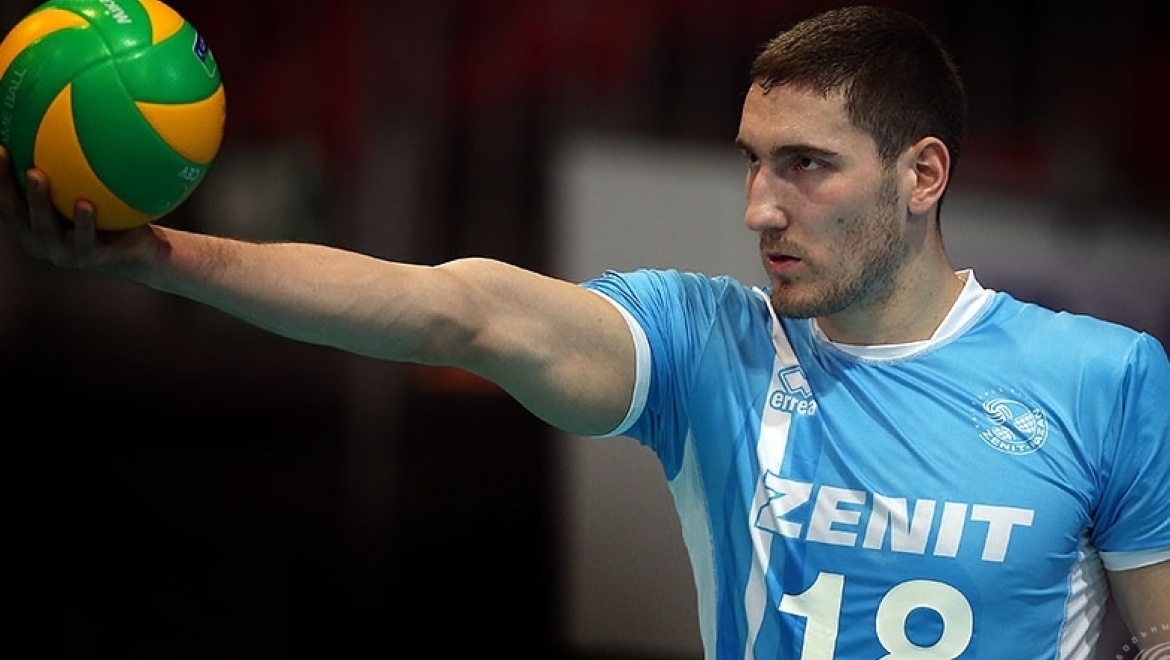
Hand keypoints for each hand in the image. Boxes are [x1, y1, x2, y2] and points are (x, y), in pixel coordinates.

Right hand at [0, 145, 161, 275]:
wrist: (148, 254)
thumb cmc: (114, 218)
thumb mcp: (91, 193)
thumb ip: (74, 173)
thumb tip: (67, 123)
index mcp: (33, 225)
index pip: (6, 198)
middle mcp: (41, 241)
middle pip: (14, 212)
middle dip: (3, 184)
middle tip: (2, 153)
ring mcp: (65, 253)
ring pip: (44, 227)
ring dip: (37, 200)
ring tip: (35, 174)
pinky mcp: (92, 259)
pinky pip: (86, 239)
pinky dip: (84, 221)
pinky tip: (85, 203)